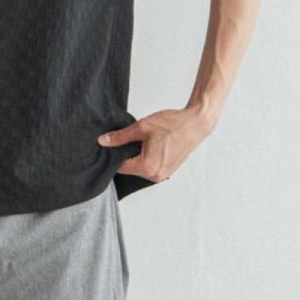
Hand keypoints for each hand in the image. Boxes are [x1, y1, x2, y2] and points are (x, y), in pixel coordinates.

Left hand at [97, 107, 212, 183]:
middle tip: (131, 138)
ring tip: (144, 140)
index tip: (114, 143)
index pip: (120, 166)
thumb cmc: (173, 125)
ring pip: (140, 167)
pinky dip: (147, 157)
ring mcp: (163, 175)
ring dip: (138, 155)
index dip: (114, 154)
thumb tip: (103, 141)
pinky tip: (152, 144)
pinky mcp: (168, 171)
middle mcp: (155, 176)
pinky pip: (151, 167)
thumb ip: (120, 137)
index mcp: (147, 167)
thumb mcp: (142, 127)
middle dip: (127, 154)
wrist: (196, 124)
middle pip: (130, 168)